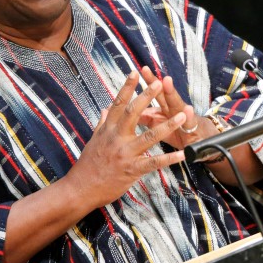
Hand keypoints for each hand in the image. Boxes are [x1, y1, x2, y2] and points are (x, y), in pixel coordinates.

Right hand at [67, 71, 188, 209]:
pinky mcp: (132, 170)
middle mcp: (116, 138)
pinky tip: (182, 154)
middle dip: (147, 97)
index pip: (118, 104)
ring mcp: (125, 154)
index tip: (135, 72)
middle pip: (133, 113)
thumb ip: (102, 123)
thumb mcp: (93, 140)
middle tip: (159, 83)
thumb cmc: (87, 165)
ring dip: (167, 125)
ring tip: (182, 115)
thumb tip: (105, 109)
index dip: (127, 88)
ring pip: (149, 136)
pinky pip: (154, 163)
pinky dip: (169, 159)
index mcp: (107, 130)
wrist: (80, 189)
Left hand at [139, 66, 212, 148]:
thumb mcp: (162, 127)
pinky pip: (191, 125)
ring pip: (179, 106)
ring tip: (167, 82)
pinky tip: (189, 110)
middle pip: (168, 96)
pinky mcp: (194, 132)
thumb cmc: (181, 133)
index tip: (140, 71)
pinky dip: (190, 118)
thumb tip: (130, 111)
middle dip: (160, 84)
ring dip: (173, 94)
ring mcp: (187, 120)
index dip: (150, 82)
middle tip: (150, 71)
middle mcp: (177, 112)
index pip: (158, 93)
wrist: (207, 145)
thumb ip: (148, 118)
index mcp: (167, 110)